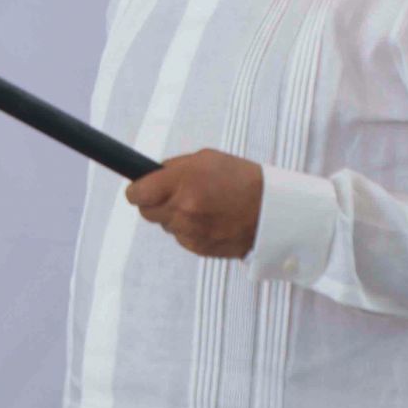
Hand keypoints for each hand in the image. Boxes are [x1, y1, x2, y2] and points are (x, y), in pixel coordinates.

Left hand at [124, 149, 263, 258]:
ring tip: (200, 205)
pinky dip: (188, 230)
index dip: (137, 190)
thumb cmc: (240, 179)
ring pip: (165, 224)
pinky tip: (208, 220)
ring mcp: (189, 231)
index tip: (140, 188)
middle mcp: (182, 209)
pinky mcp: (197, 248)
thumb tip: (149, 176)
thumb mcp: (205, 159)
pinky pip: (180, 237)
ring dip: (174, 216)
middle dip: (155, 202)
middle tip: (173, 194)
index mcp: (182, 182)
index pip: (137, 194)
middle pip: (146, 211)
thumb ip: (173, 168)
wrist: (270, 210)